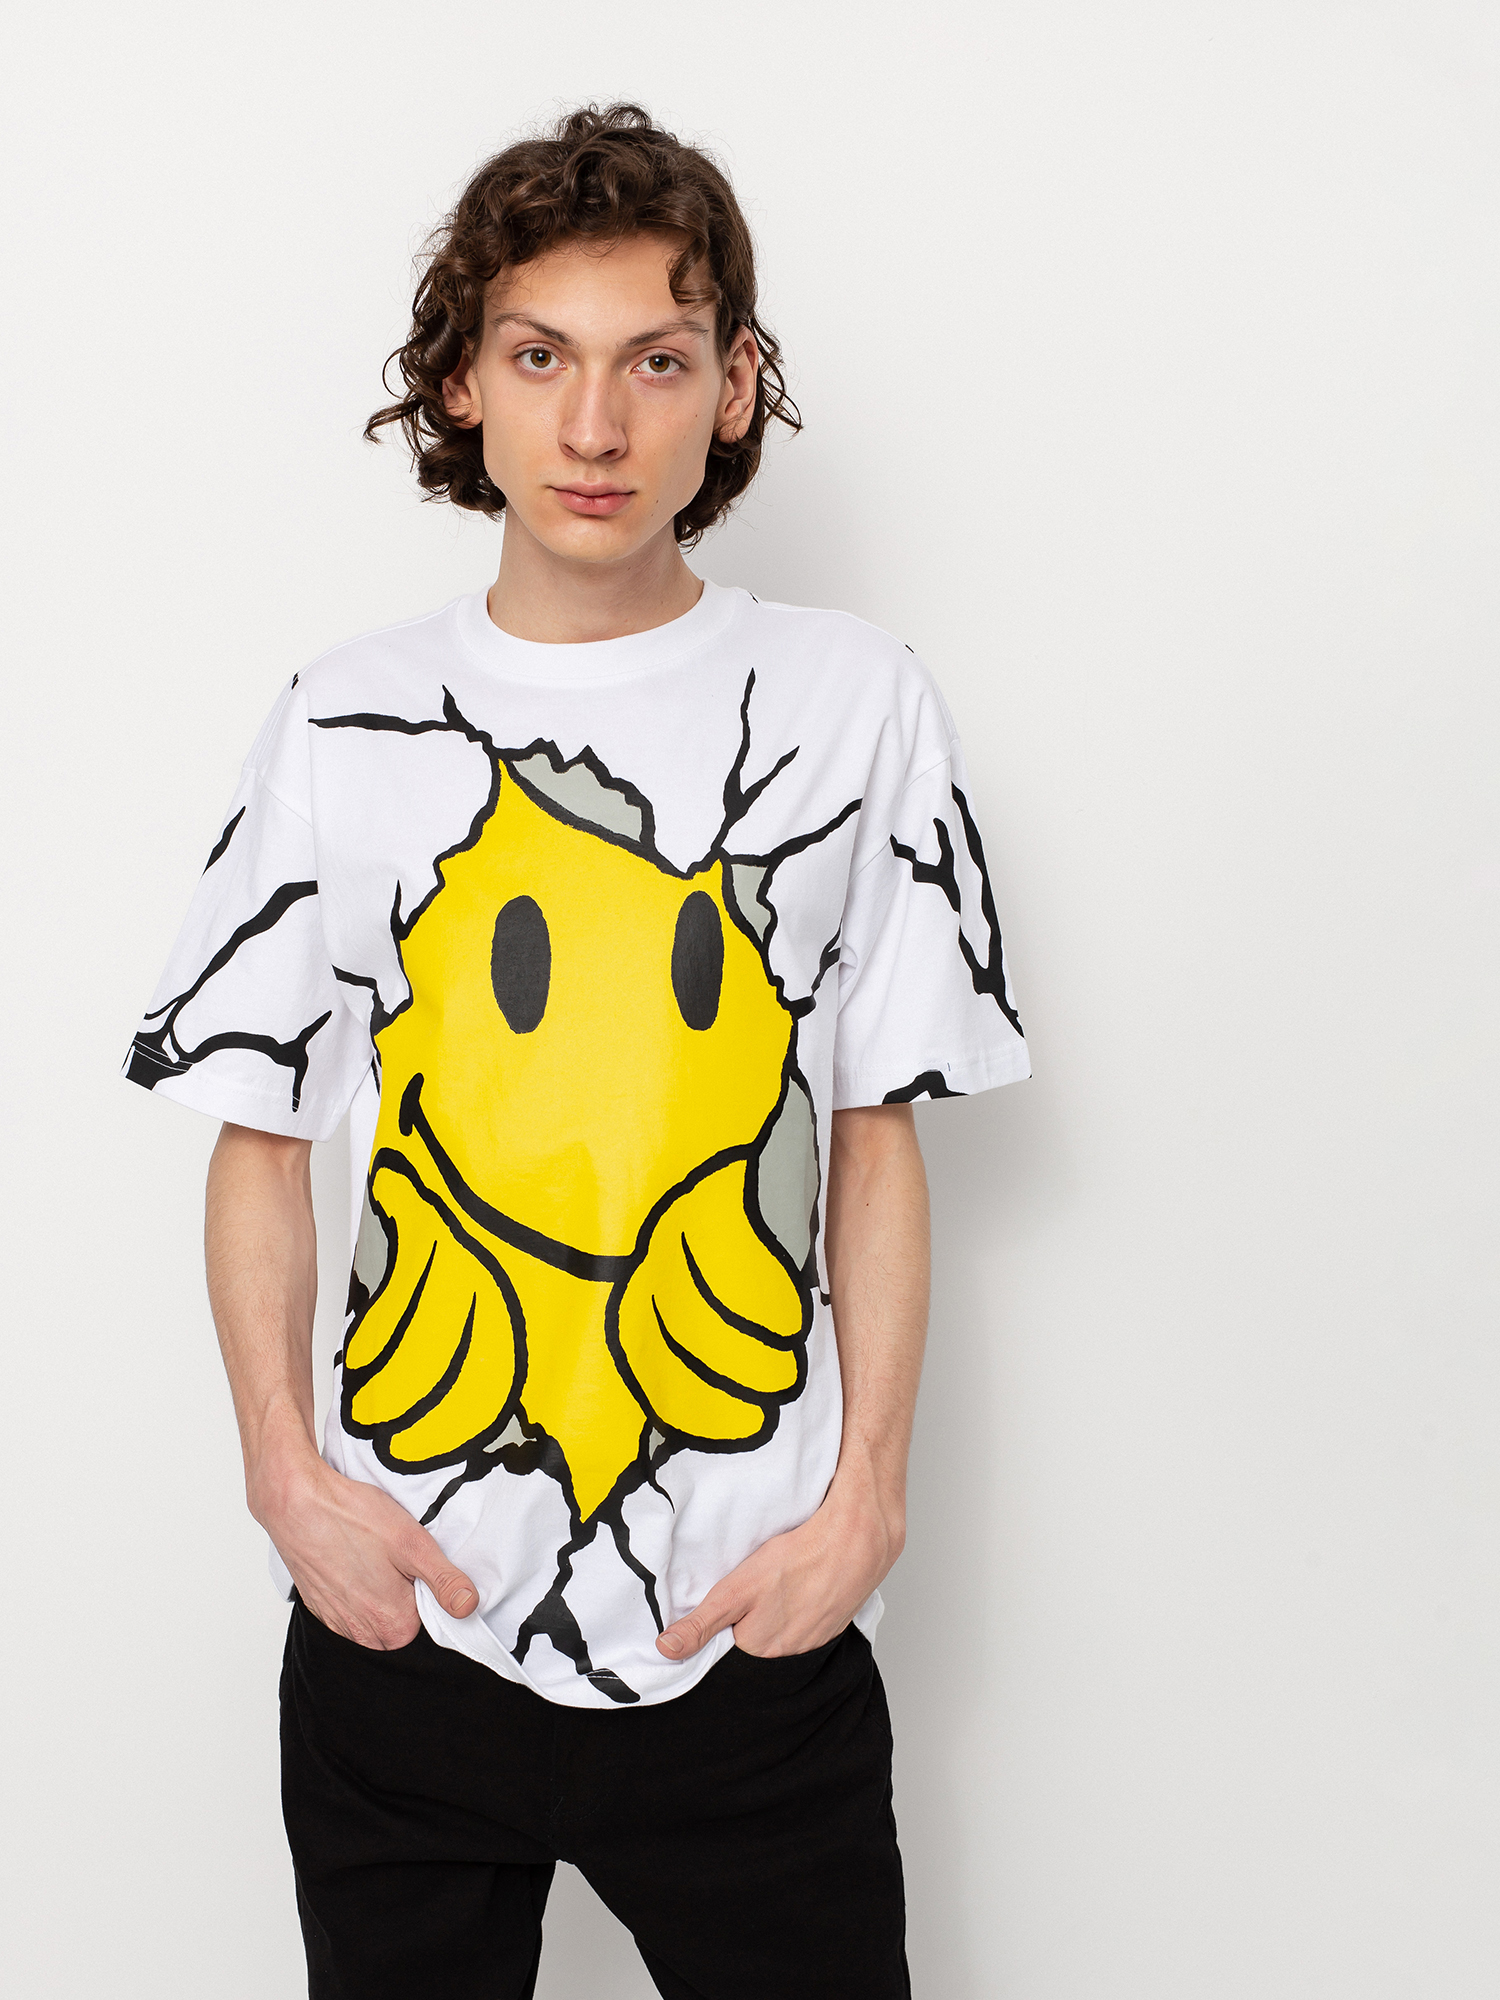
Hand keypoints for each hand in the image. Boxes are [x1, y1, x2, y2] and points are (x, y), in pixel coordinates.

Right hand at [254, 1446, 477, 1649]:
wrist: (296, 1504)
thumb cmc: (351, 1518)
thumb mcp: (412, 1543)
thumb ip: (443, 1580)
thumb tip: (468, 1607)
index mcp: (393, 1625)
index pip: (429, 1619)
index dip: (427, 1586)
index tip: (416, 1562)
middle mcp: (363, 1633)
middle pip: (401, 1620)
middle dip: (403, 1591)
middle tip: (393, 1555)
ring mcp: (337, 1622)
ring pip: (374, 1614)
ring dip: (378, 1589)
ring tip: (371, 1553)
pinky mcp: (319, 1607)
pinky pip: (349, 1607)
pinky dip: (354, 1586)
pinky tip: (351, 1556)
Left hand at [656, 1472, 903, 1661]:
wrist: (855, 1542)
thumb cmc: (796, 1560)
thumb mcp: (736, 1589)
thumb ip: (702, 1623)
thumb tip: (666, 1650)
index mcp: (759, 1649)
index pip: (727, 1647)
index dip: (722, 1625)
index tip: (723, 1604)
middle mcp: (787, 1654)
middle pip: (754, 1642)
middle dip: (747, 1620)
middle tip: (751, 1588)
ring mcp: (813, 1641)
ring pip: (781, 1632)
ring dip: (775, 1614)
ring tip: (775, 1586)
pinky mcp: (832, 1625)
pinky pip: (805, 1625)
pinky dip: (799, 1609)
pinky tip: (798, 1587)